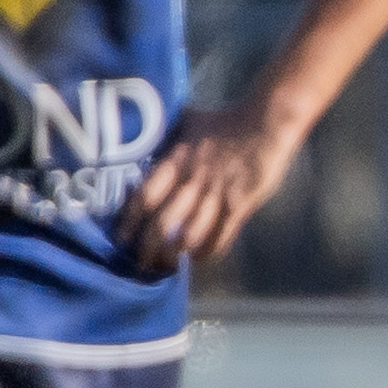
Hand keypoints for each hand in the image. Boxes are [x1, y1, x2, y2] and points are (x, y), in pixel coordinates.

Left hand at [121, 116, 295, 273]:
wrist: (267, 122)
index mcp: (177, 160)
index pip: (144, 196)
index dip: (128, 221)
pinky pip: (220, 237)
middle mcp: (193, 180)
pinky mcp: (240, 205)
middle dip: (148, 249)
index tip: (121, 238)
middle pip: (161, 223)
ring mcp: (217, 195)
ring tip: (167, 265)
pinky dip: (206, 253)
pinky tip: (196, 257)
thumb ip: (167, 136)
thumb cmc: (226, 121)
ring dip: (174, 256)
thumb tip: (143, 138)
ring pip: (188, 236)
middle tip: (142, 262)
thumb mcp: (188, 121)